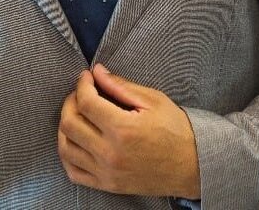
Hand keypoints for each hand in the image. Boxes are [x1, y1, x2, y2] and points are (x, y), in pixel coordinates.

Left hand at [57, 64, 200, 198]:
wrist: (192, 166)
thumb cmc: (176, 131)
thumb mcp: (153, 101)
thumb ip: (121, 86)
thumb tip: (97, 72)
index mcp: (123, 129)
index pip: (86, 102)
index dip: (82, 84)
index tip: (87, 77)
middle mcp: (110, 153)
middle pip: (69, 123)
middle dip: (70, 102)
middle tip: (81, 93)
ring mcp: (106, 172)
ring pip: (66, 148)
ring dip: (66, 126)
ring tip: (78, 115)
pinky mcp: (107, 185)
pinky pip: (73, 172)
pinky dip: (68, 154)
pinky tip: (77, 141)